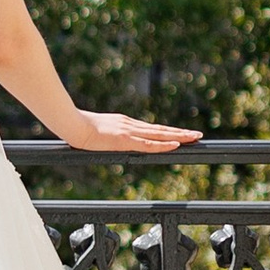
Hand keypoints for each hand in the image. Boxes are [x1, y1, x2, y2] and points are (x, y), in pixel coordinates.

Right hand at [73, 110, 202, 156]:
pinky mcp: (125, 139)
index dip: (168, 132)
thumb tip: (105, 141)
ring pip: (159, 135)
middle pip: (161, 130)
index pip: (152, 129)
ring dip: (179, 136)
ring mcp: (129, 131)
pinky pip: (148, 144)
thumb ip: (106, 136)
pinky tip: (175, 144)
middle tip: (198, 135)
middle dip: (181, 132)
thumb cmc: (79, 128)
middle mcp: (131, 125)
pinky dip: (163, 145)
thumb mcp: (97, 132)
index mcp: (126, 124)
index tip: (181, 134)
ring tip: (194, 138)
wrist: (72, 124)